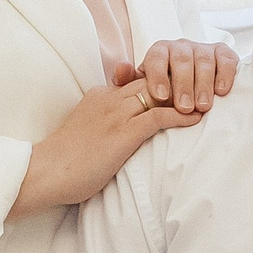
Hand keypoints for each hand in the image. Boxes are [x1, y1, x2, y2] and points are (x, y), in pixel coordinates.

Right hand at [8, 80, 202, 218]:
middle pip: (151, 80)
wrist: (45, 172)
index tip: (179, 88)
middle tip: (202, 88)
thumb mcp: (86, 130)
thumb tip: (122, 133)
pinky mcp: (123, 133)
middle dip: (178, 82)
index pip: (136, 81)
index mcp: (99, 95)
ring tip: (206, 101)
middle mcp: (109, 98)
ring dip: (185, 95)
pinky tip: (196, 118)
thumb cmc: (64, 161)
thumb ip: (105, 123)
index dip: (160, 83)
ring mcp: (116, 114)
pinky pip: (159, 117)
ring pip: (158, 92)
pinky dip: (181, 115)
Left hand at [113, 40, 238, 117]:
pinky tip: (222, 91)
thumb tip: (120, 70)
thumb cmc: (163, 89)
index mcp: (160, 51)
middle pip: (181, 60)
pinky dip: (225, 74)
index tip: (160, 97)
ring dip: (204, 84)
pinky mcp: (223, 54)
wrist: (191, 84)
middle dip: (183, 84)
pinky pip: (225, 59)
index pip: (156, 57)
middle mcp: (181, 47)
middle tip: (184, 108)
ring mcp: (203, 49)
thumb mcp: (143, 86)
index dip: (158, 76)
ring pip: (204, 61)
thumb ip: (129, 81)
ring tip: (203, 106)